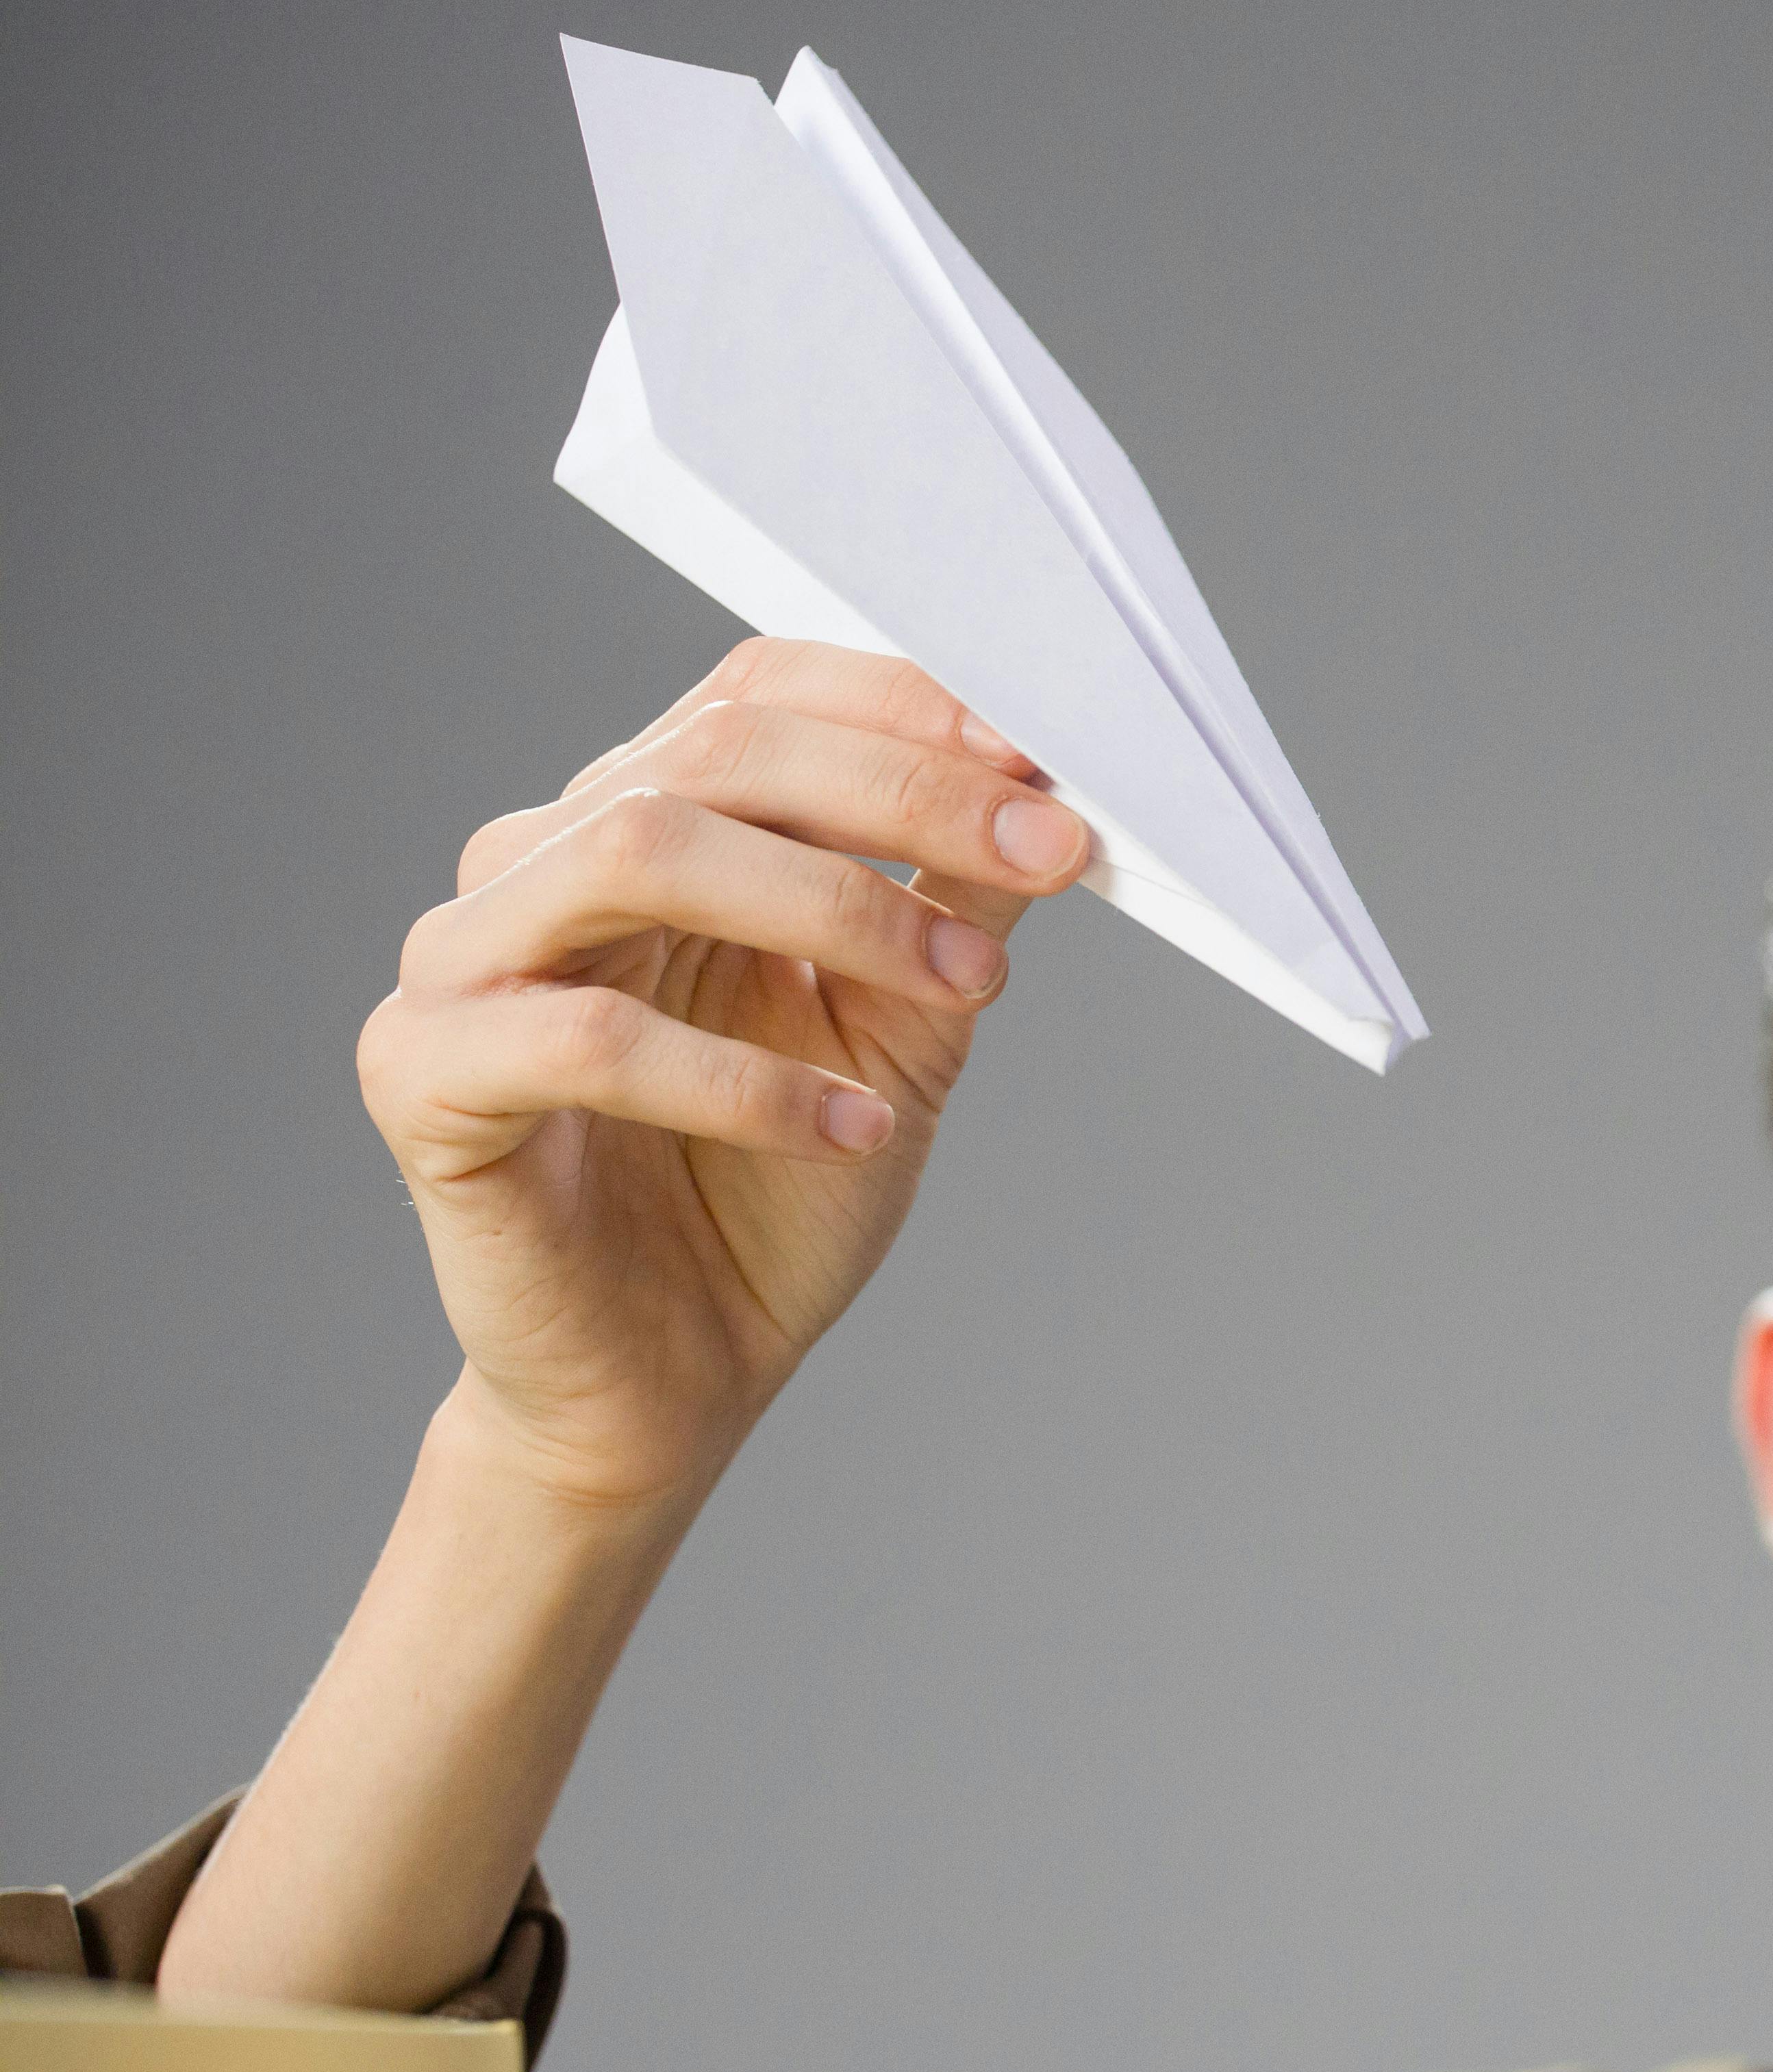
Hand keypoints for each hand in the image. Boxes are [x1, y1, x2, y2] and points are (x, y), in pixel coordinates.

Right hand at [357, 639, 1093, 1509]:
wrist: (675, 1377)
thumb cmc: (774, 1193)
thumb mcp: (901, 1027)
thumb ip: (953, 900)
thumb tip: (1048, 789)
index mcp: (643, 823)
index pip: (755, 694)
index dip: (901, 704)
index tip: (1043, 752)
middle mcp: (538, 862)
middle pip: (712, 755)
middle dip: (903, 793)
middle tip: (1046, 849)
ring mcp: (464, 961)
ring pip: (639, 851)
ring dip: (834, 904)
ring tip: (963, 982)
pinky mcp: (424, 1075)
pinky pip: (584, 1037)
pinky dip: (743, 1079)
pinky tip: (855, 1131)